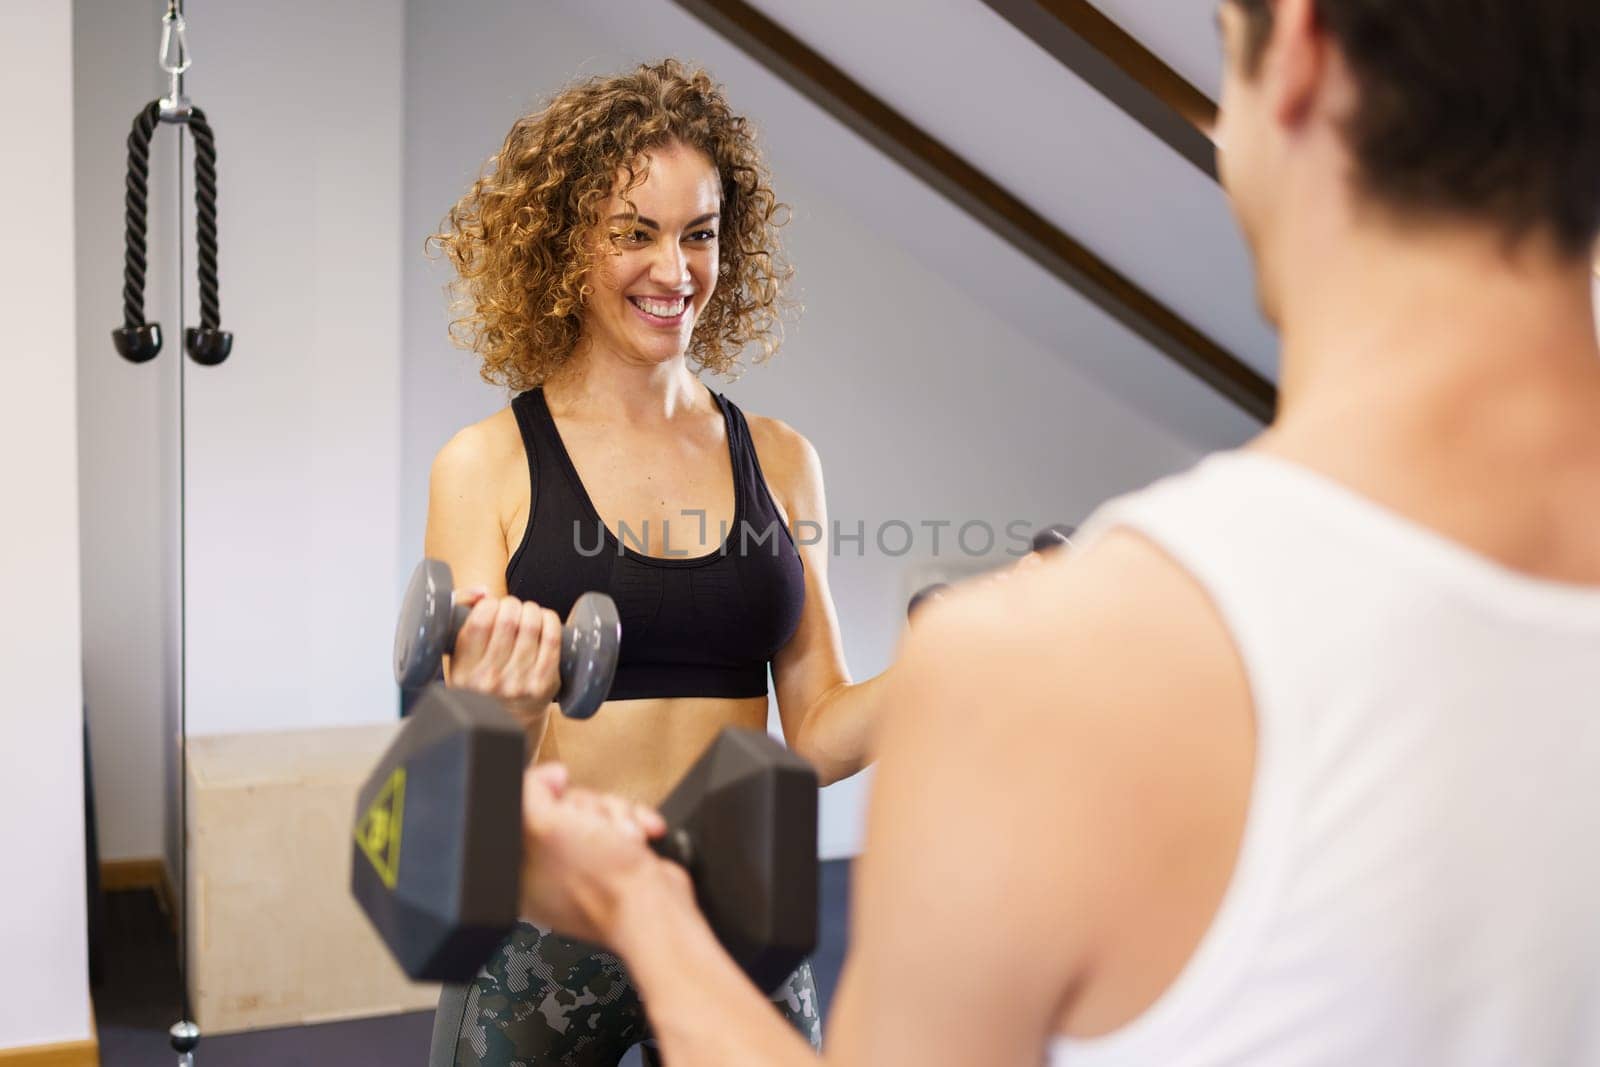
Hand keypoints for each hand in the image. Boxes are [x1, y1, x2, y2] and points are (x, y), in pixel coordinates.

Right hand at [448, 590, 563, 726]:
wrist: (508, 720)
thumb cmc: (481, 677)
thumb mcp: (456, 654)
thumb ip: (459, 613)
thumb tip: (483, 591)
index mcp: (463, 671)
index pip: (479, 622)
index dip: (489, 605)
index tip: (491, 606)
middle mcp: (489, 680)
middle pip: (508, 620)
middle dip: (512, 605)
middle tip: (512, 609)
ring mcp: (518, 683)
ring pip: (531, 625)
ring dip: (531, 610)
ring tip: (527, 613)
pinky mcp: (544, 684)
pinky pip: (552, 639)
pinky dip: (550, 620)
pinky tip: (544, 619)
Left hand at [519, 763, 691, 944]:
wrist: (654, 908)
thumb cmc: (601, 883)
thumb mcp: (545, 826)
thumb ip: (531, 791)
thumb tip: (548, 776)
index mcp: (526, 870)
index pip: (530, 811)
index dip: (551, 801)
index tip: (563, 805)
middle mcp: (555, 870)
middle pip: (568, 806)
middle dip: (592, 810)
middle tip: (596, 830)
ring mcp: (590, 867)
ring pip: (599, 811)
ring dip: (618, 817)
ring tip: (624, 838)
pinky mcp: (621, 861)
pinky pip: (625, 822)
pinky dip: (637, 823)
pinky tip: (640, 838)